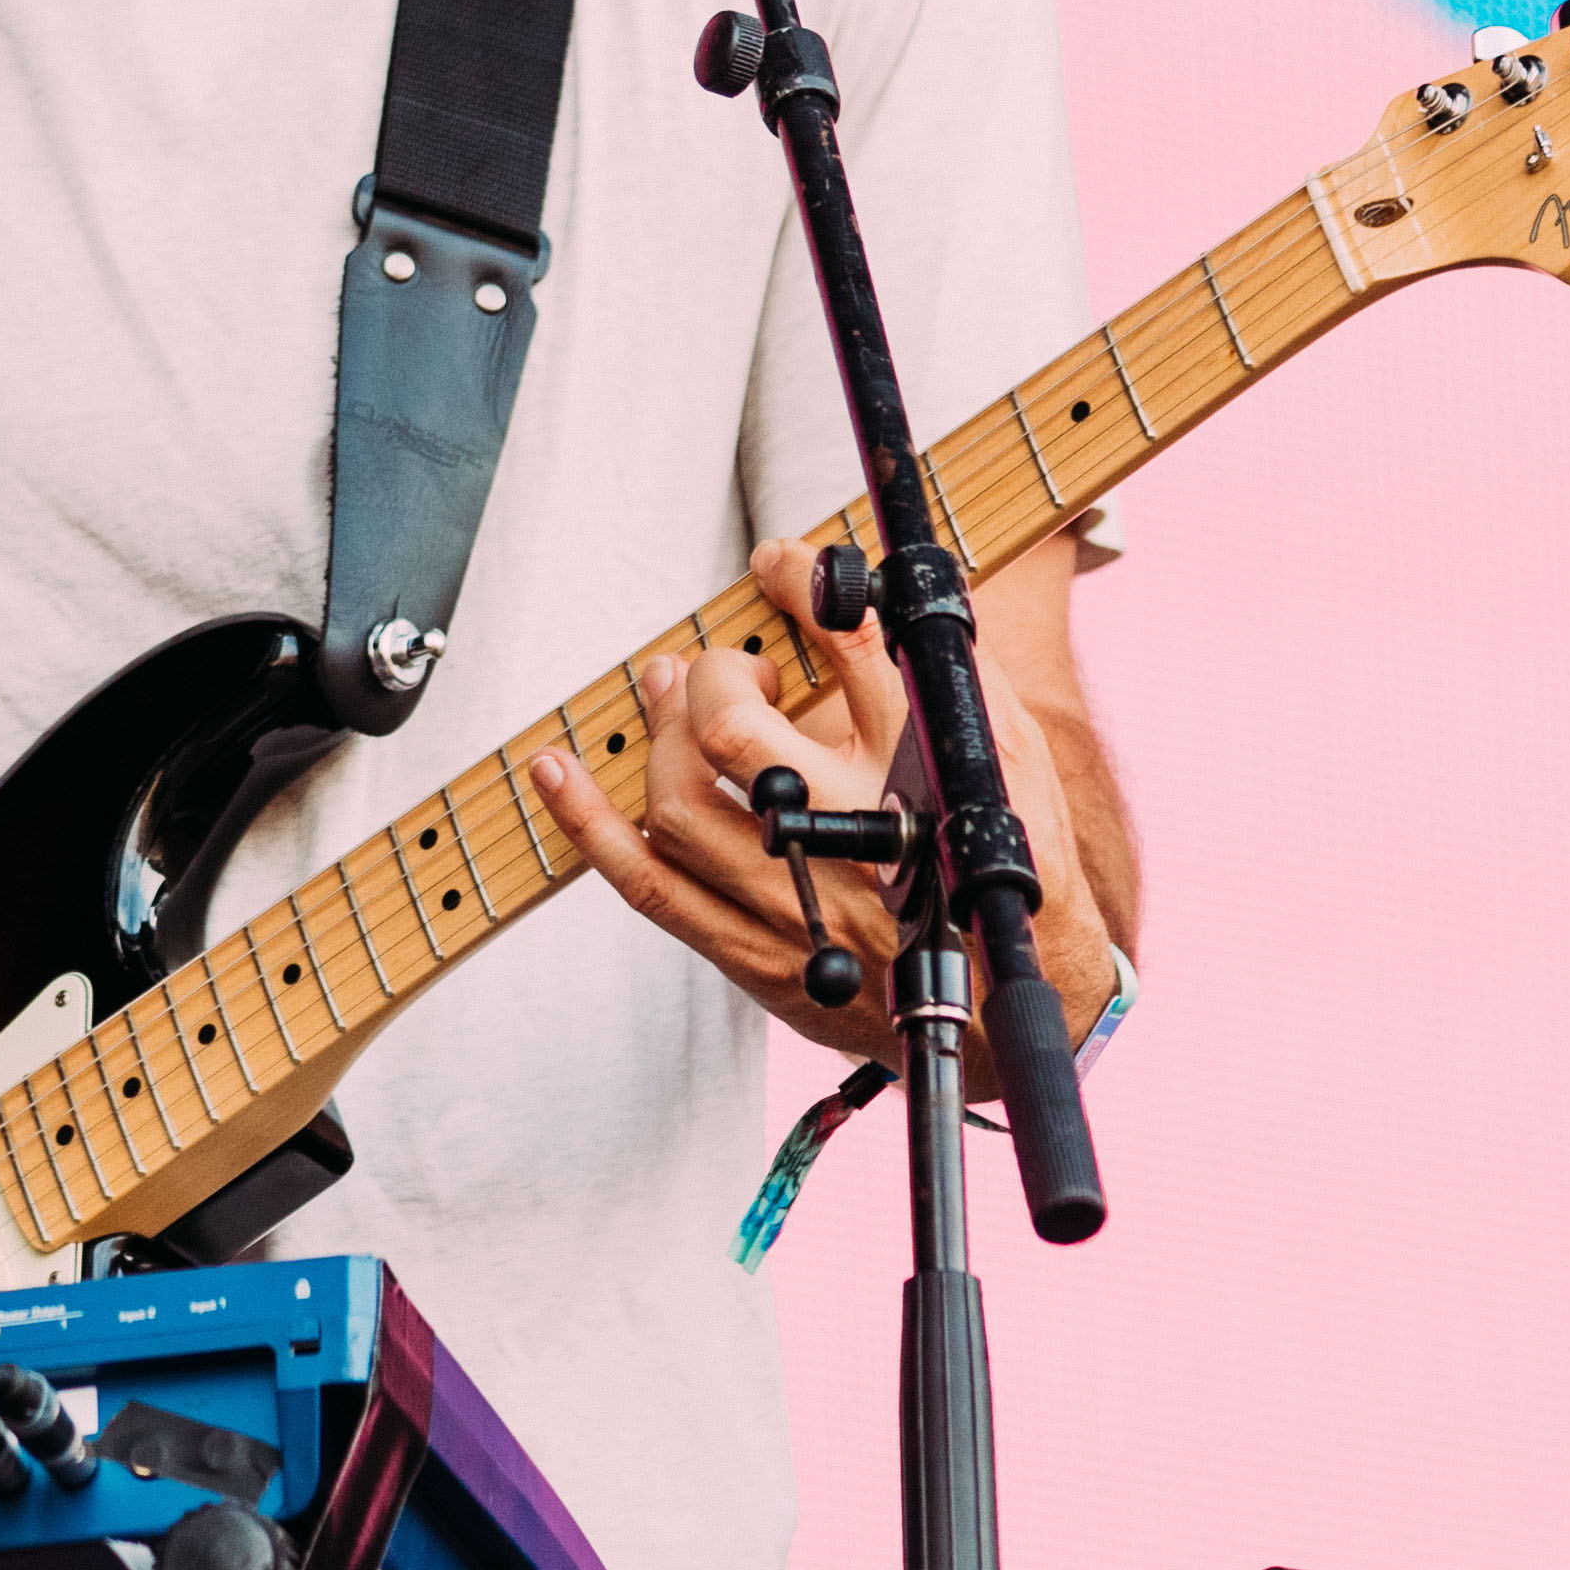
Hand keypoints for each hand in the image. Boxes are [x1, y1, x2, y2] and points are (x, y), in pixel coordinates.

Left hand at [533, 539, 1112, 1058]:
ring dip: (656, 734)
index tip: (777, 562)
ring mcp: (796, 903)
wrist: (1014, 1006)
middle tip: (730, 668)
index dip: (800, 586)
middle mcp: (852, 837)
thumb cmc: (1009, 863)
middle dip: (713, 677)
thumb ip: (935, 664)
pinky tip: (555, 771)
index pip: (851, 650)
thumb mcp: (1004, 748)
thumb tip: (852, 585)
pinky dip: (589, 822)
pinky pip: (649, 887)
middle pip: (735, 733)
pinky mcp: (756, 955)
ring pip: (679, 805)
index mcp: (923, 773)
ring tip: (667, 694)